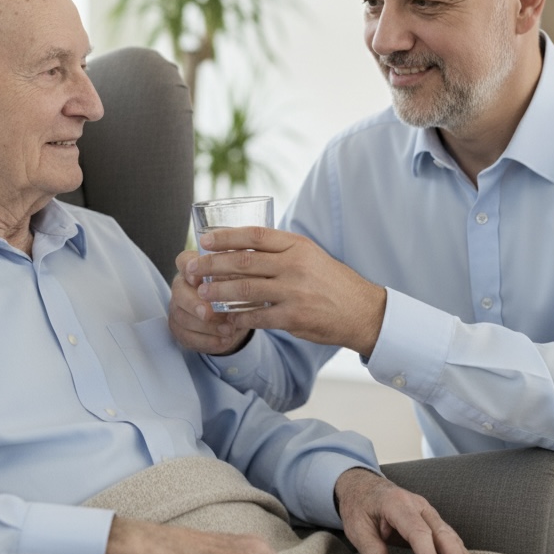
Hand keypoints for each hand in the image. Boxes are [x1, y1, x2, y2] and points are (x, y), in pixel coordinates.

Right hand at [169, 253, 254, 353]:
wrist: (235, 317)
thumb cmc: (236, 290)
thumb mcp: (240, 280)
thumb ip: (239, 278)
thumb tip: (247, 282)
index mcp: (194, 268)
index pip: (184, 261)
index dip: (188, 269)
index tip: (197, 279)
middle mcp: (182, 286)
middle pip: (178, 292)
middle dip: (193, 304)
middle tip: (208, 313)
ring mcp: (178, 309)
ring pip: (182, 317)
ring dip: (206, 326)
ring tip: (229, 330)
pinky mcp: (181, 330)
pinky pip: (188, 337)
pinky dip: (208, 341)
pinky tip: (225, 341)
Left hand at [182, 227, 386, 355]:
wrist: (361, 310)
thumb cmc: (330, 280)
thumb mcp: (309, 254)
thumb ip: (280, 250)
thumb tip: (242, 246)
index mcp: (296, 245)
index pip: (254, 236)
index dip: (226, 237)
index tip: (205, 241)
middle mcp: (295, 265)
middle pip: (243, 262)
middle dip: (212, 265)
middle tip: (193, 269)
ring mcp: (294, 292)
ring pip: (245, 289)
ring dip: (218, 291)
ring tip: (202, 293)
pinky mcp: (294, 317)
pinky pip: (257, 316)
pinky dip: (237, 316)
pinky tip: (225, 316)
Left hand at [334, 468, 479, 553]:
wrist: (364, 486)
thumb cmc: (360, 506)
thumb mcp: (356, 525)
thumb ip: (368, 546)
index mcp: (397, 503)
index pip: (416, 529)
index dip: (426, 552)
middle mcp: (417, 505)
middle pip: (440, 530)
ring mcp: (427, 512)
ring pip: (449, 533)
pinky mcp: (431, 521)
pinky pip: (448, 536)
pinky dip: (460, 551)